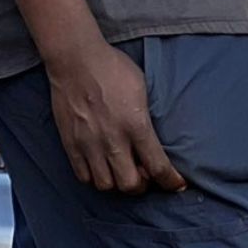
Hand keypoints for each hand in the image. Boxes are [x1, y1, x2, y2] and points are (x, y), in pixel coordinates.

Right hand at [47, 40, 184, 194]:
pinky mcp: (71, 145)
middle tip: (145, 176)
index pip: (158, 166)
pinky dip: (95, 178)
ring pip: (106, 185)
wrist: (77, 61)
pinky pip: (83, 176)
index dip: (171, 181)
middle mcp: (112, 140)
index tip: (177, 185)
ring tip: (122, 171)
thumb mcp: (143, 89)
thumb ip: (146, 119)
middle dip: (142, 186)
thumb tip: (152, 140)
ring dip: (117, 183)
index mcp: (136, 125)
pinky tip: (102, 167)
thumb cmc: (113, 69)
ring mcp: (89, 145)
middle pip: (130, 185)